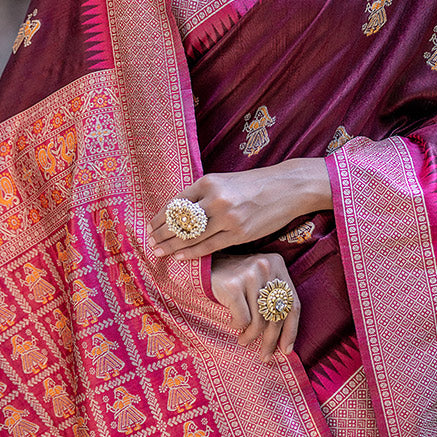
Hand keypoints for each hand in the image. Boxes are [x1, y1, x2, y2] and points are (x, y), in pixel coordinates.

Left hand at [148, 158, 330, 259]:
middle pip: (179, 221)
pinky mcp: (239, 233)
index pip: (176, 203)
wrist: (286, 187)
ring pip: (191, 236)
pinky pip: (209, 247)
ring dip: (172, 246)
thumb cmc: (255, 184)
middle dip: (162, 234)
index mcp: (208, 181)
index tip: (150, 226)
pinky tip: (180, 256)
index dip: (161, 217)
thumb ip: (204, 194)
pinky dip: (191, 253)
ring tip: (159, 251)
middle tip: (150, 242)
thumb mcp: (225, 181)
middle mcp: (215, 198)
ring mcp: (227, 217)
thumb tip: (179, 212)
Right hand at [211, 252, 299, 362]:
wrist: (201, 268)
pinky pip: (242, 319)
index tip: (287, 349)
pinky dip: (237, 326)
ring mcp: (250, 274)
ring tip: (243, 341)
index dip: (291, 329)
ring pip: (259, 320)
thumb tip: (285, 339)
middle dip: (271, 340)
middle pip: (276, 314)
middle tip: (265, 356)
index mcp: (276, 263)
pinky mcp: (233, 285)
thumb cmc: (233, 280)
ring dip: (251, 336)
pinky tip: (232, 324)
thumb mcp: (257, 281)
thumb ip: (271, 299)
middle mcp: (266, 266)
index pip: (292, 303)